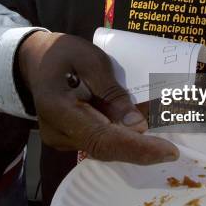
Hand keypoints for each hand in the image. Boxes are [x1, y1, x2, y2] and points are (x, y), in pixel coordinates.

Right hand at [18, 31, 178, 163]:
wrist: (35, 60)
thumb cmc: (62, 53)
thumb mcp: (90, 59)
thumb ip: (112, 92)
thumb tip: (138, 126)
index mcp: (57, 109)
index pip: (101, 138)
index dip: (136, 148)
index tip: (168, 152)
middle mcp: (57, 133)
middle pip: (104, 148)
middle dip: (140, 148)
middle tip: (170, 146)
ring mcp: (62, 140)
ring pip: (104, 147)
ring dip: (133, 141)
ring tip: (159, 135)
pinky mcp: (70, 139)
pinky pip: (100, 142)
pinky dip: (121, 135)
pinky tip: (139, 127)